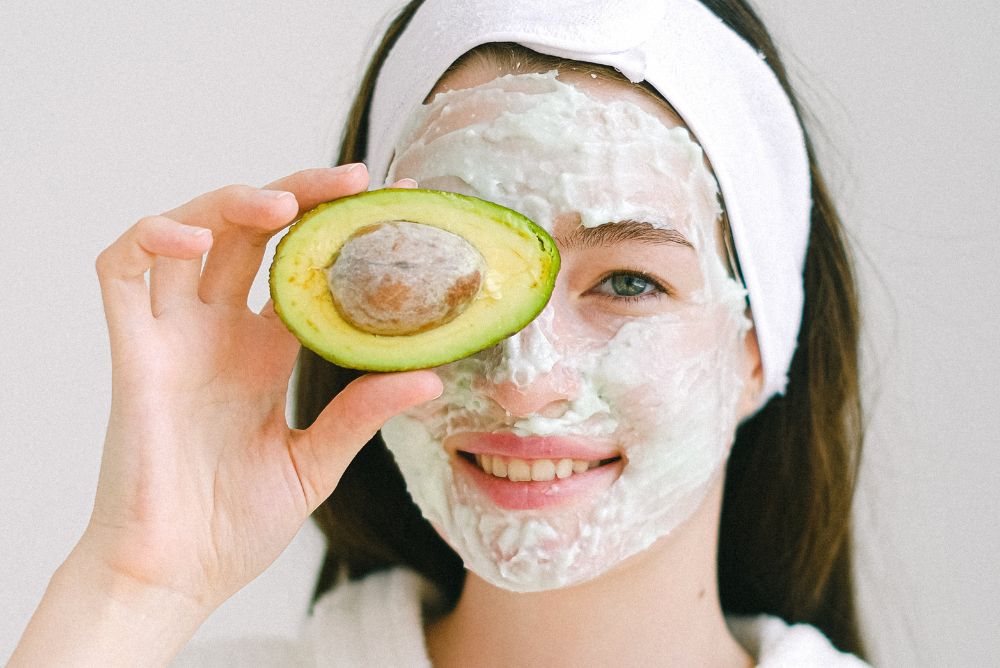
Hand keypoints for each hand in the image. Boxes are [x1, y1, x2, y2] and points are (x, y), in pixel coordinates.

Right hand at [81, 165, 439, 614]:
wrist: (177, 576)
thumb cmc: (235, 524)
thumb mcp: (316, 461)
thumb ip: (361, 413)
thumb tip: (431, 379)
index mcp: (264, 351)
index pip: (301, 266)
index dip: (338, 229)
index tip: (392, 205)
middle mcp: (220, 332)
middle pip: (252, 232)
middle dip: (299, 194)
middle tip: (354, 181)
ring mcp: (174, 337)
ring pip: (189, 232)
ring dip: (232, 201)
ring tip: (286, 203)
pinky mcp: (132, 352)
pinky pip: (122, 271)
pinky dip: (152, 238)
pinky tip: (196, 239)